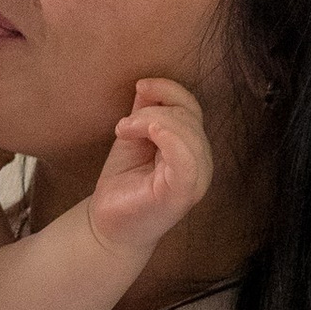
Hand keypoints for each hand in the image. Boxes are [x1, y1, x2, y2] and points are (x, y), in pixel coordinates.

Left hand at [85, 76, 212, 258]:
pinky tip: (149, 132)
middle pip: (189, 116)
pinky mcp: (183, 193)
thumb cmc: (124, 182)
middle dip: (153, 109)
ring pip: (188, 132)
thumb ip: (146, 112)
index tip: (139, 86)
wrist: (109, 224)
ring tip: (124, 132)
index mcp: (192, 147)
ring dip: (151, 121)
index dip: (168, 89)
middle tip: (123, 126)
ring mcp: (195, 179)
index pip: (191, 107)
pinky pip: (187, 158)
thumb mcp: (135, 138)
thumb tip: (148, 85)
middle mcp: (201, 162)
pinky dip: (170, 137)